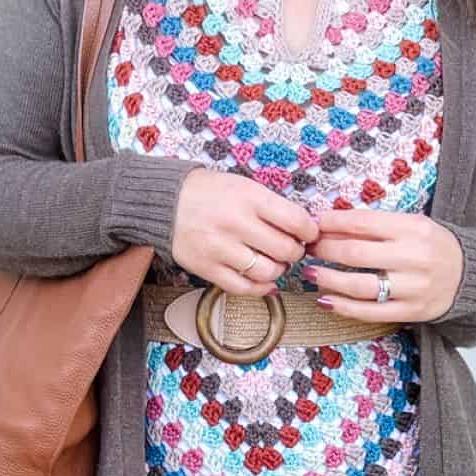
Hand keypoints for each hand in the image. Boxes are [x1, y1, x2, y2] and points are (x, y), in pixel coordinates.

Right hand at [171, 168, 319, 295]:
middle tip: (290, 248)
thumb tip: (304, 228)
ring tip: (274, 262)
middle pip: (285, 250)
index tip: (308, 234)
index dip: (310, 231)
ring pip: (267, 272)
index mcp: (249, 198)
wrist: (165, 200)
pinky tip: (264, 281)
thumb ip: (273, 206)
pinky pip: (243, 288)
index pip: (296, 221)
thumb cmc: (208, 192)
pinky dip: (261, 288)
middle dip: (295, 252)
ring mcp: (220, 248)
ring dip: (278, 271)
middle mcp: (236, 224)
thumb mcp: (244, 186)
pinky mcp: (207, 268)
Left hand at [303, 207, 464, 320]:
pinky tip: (325, 300)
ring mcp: (413, 287)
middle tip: (309, 248)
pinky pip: (370, 312)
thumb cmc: (433, 246)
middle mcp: (414, 257)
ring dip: (328, 279)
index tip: (315, 224)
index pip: (363, 223)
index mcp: (414, 229)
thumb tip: (331, 223)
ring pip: (359, 285)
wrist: (470, 275)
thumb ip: (378, 224)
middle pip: (356, 253)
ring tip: (311, 272)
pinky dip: (343, 307)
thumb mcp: (412, 224)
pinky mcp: (411, 311)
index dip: (333, 223)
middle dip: (325, 249)